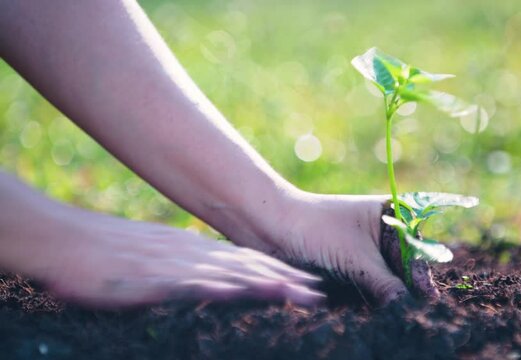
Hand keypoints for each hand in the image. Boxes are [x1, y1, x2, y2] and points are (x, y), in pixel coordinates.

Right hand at [9, 207, 323, 307]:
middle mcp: (191, 255)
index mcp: (194, 251)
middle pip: (247, 269)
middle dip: (286, 281)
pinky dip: (219, 289)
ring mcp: (174, 266)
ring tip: (300, 295)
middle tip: (320, 293)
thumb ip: (186, 263)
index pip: (246, 262)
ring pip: (229, 276)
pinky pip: (190, 285)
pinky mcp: (151, 279)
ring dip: (266, 285)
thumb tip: (211, 273)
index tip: (309, 284)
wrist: (67, 240)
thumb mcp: (156, 255)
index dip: (279, 273)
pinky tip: (242, 295)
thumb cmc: (108, 251)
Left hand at [232, 192, 409, 304]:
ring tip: (395, 316)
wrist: (270, 229)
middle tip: (413, 314)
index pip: (417, 249)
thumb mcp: (358, 260)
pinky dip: (373, 303)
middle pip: (405, 269)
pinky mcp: (350, 271)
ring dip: (389, 299)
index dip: (422, 275)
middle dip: (406, 291)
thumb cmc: (316, 230)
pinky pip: (370, 290)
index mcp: (392, 216)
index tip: (428, 299)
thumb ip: (388, 286)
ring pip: (388, 283)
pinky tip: (376, 314)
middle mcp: (382, 234)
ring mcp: (366, 254)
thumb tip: (410, 311)